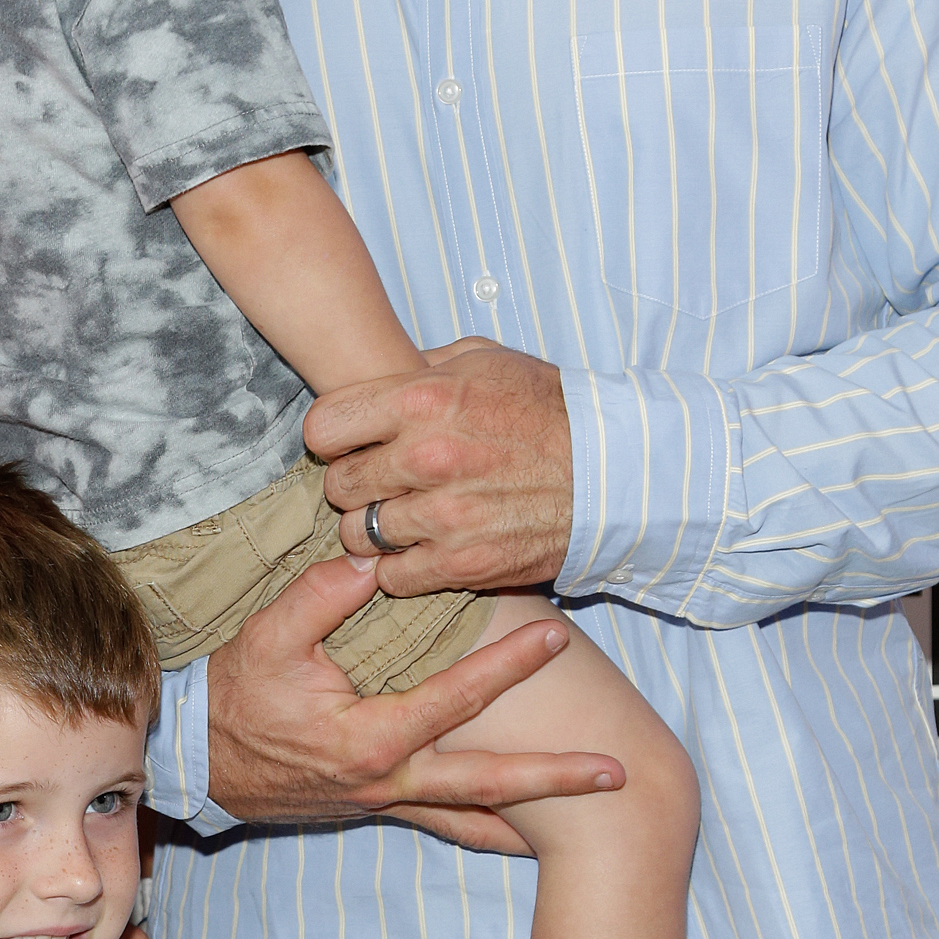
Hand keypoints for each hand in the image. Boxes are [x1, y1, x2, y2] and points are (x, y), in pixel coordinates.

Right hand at [206, 553, 618, 851]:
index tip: (554, 637)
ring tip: (597, 807)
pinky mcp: (381, 806)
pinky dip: (493, 830)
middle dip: (557, 776)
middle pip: (490, 781)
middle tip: (617, 769)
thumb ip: (322, 596)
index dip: (508, 665)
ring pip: (476, 810)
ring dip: (540, 808)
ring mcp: (388, 800)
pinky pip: (449, 824)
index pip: (457, 698)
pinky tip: (530, 838)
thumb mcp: (269, 637)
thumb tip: (373, 561)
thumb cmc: (237, 695)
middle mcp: (390, 780)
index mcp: (371, 737)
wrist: (200, 760)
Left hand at [307, 336, 574, 593]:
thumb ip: (422, 366)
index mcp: (423, 400)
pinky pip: (393, 577)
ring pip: (360, 534)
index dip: (334, 436)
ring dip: (374, 529)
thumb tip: (378, 372)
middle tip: (380, 482)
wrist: (615, 472)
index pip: (324, 426)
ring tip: (402, 517)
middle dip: (354, 484)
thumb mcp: (485, 361)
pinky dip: (400, 568)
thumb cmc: (551, 411)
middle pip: (338, 484)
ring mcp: (443, 516)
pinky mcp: (462, 564)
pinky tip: (420, 549)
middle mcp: (426, 458)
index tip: (351, 442)